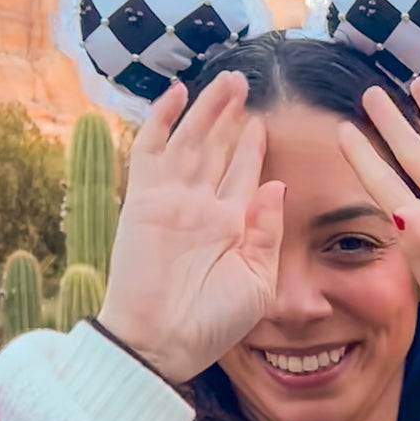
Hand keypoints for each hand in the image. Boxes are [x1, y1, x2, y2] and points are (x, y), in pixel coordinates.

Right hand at [98, 73, 284, 383]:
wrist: (161, 341)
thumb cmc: (212, 323)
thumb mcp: (257, 281)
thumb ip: (266, 233)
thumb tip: (276, 184)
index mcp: (232, 226)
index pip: (244, 174)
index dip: (254, 147)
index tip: (263, 122)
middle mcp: (202, 207)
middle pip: (219, 149)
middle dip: (231, 116)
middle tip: (244, 84)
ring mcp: (172, 199)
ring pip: (192, 140)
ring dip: (207, 109)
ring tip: (226, 79)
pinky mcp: (143, 198)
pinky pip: (151, 149)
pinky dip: (162, 120)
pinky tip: (176, 93)